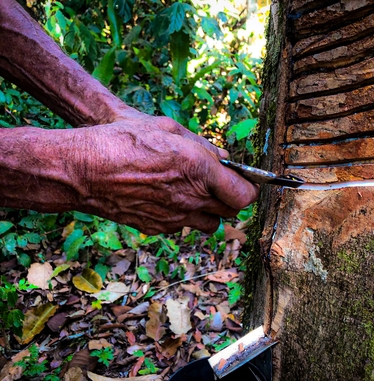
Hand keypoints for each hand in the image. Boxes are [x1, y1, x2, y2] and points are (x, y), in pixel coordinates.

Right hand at [72, 116, 258, 234]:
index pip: (244, 195)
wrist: (84, 171)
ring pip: (210, 224)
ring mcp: (175, 218)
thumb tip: (221, 157)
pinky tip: (168, 198)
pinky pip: (184, 226)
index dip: (250, 188)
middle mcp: (191, 198)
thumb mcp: (168, 129)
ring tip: (194, 192)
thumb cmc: (123, 141)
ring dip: (210, 210)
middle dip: (231, 197)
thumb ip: (202, 145)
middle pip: (231, 212)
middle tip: (220, 184)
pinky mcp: (159, 228)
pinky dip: (185, 216)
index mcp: (199, 170)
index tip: (246, 181)